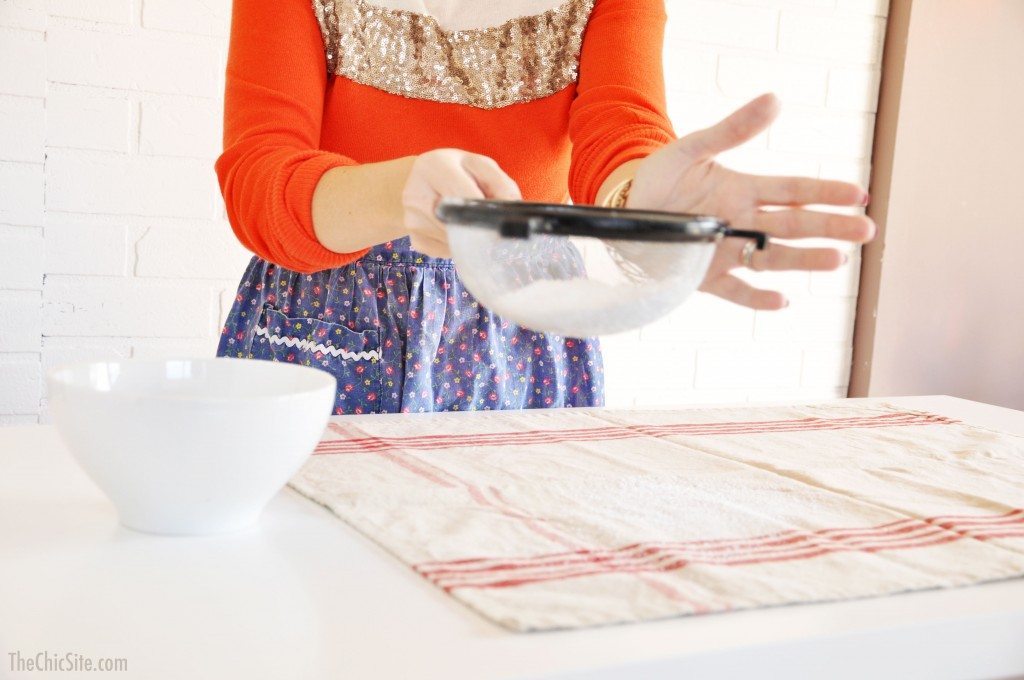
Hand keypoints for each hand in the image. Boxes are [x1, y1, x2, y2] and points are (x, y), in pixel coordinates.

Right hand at [401, 149, 520, 257]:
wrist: (424, 182)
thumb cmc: (459, 173)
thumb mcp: (482, 168)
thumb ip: (501, 185)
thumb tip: (513, 211)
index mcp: (433, 166)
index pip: (461, 193)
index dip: (483, 210)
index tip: (501, 223)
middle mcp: (415, 193)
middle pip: (456, 222)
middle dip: (479, 227)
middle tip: (494, 229)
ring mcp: (411, 219)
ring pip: (454, 240)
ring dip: (470, 237)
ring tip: (472, 222)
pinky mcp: (415, 240)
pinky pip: (446, 251)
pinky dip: (459, 245)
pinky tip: (458, 230)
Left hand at [628, 94, 874, 309]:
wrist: (624, 211)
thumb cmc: (660, 177)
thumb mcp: (692, 148)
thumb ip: (732, 129)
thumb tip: (775, 99)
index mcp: (744, 190)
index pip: (794, 191)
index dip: (825, 192)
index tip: (858, 195)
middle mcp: (742, 223)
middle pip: (794, 226)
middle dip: (830, 228)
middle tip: (866, 230)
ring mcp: (726, 252)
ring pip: (773, 257)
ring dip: (805, 260)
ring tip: (837, 261)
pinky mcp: (705, 277)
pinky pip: (736, 290)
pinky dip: (757, 298)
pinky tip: (783, 300)